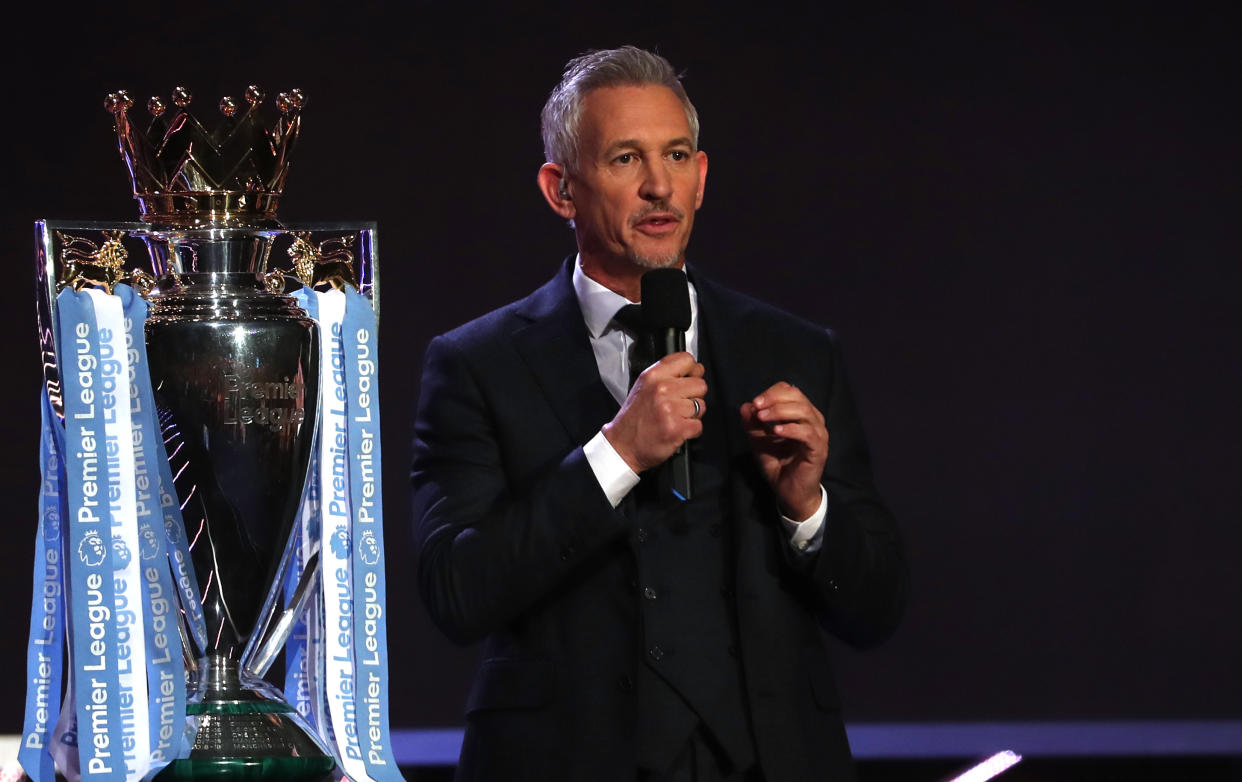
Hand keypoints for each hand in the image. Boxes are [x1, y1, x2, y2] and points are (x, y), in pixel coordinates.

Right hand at [603, 352, 706, 472]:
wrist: (623, 445)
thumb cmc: (634, 419)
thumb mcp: (643, 386)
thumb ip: (666, 375)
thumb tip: (695, 369)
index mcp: (653, 375)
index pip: (687, 360)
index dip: (692, 371)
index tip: (689, 380)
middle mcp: (661, 389)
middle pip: (700, 384)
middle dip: (694, 396)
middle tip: (678, 405)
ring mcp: (669, 409)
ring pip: (701, 406)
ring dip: (692, 415)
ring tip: (675, 418)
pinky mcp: (676, 428)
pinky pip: (698, 425)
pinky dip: (691, 431)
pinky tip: (676, 430)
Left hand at [739, 382, 827, 520]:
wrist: (790, 493)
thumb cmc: (778, 465)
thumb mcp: (759, 442)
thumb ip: (752, 425)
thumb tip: (745, 406)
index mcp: (801, 415)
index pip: (790, 391)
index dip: (771, 393)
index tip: (755, 403)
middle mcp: (813, 420)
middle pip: (797, 396)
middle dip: (774, 399)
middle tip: (757, 408)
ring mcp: (818, 434)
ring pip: (803, 411)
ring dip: (780, 411)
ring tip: (762, 418)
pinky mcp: (818, 449)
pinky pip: (807, 433)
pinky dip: (790, 429)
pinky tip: (776, 431)